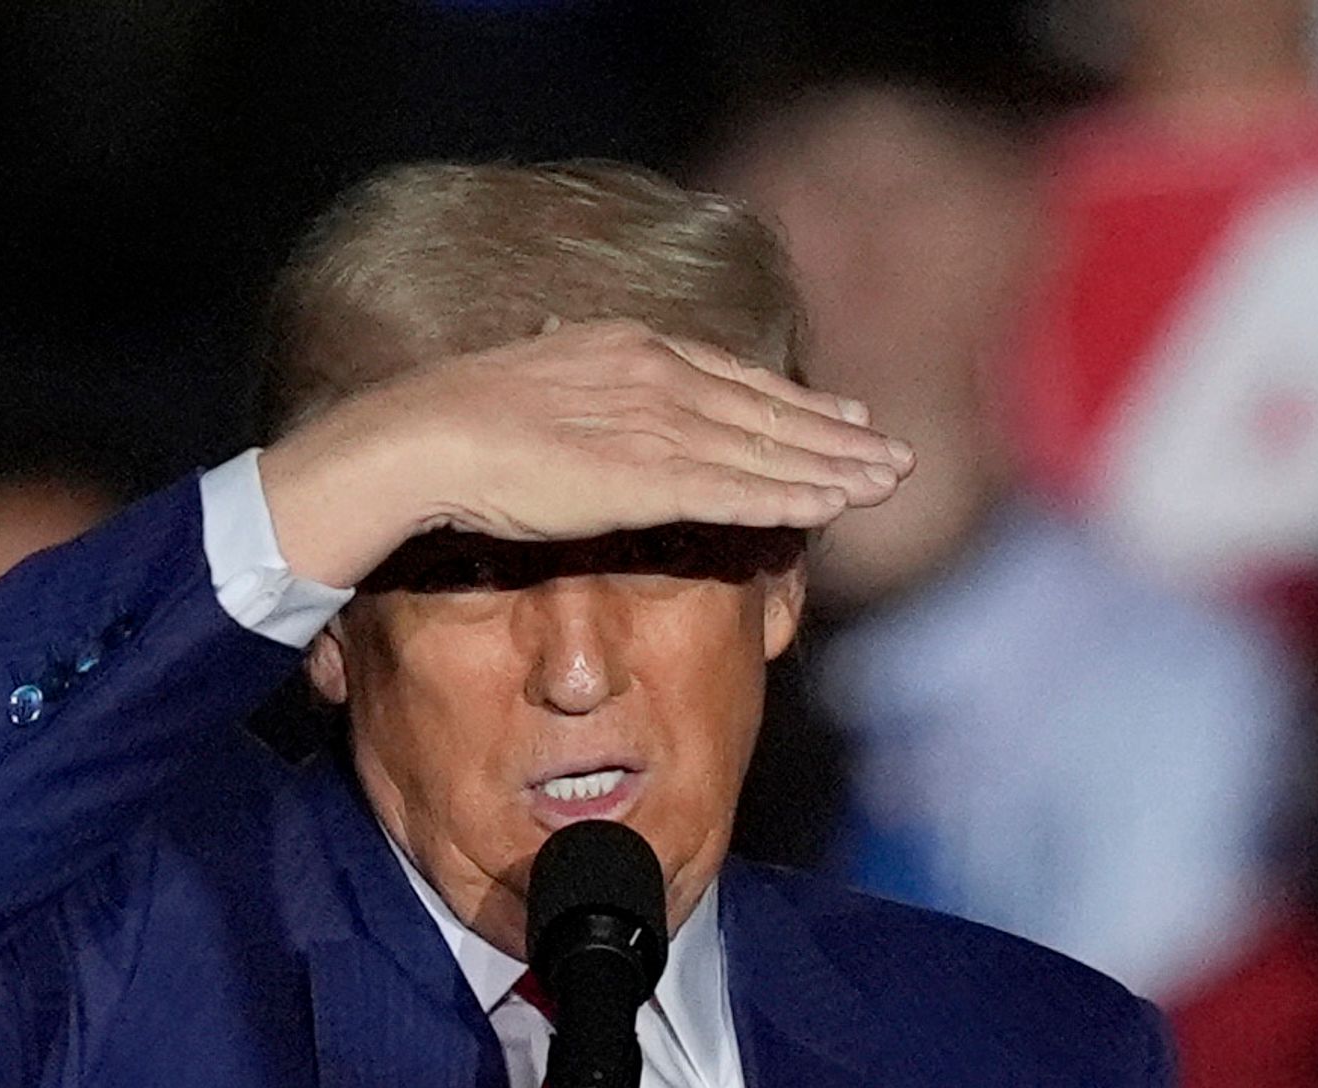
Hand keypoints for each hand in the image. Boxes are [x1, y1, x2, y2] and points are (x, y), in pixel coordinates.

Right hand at [259, 321, 913, 588]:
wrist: (425, 437)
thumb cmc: (462, 422)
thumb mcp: (540, 393)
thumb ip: (586, 403)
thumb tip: (592, 419)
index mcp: (632, 350)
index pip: (733, 378)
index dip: (795, 401)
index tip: (844, 414)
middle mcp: (657, 376)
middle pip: (768, 410)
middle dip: (836, 435)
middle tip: (892, 454)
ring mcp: (656, 424)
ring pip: (767, 449)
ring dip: (833, 469)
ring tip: (887, 482)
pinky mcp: (648, 475)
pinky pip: (738, 490)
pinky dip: (791, 498)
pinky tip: (834, 508)